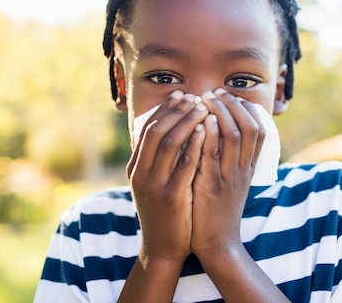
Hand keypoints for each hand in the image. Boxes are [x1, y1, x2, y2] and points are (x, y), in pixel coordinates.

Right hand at [127, 91, 208, 263]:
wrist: (162, 248)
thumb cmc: (163, 212)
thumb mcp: (152, 184)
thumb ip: (156, 160)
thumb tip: (169, 130)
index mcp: (135, 168)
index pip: (147, 129)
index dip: (164, 109)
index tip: (180, 95)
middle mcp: (141, 174)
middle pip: (156, 131)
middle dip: (175, 110)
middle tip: (193, 96)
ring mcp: (154, 185)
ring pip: (168, 143)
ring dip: (186, 121)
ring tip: (202, 106)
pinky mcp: (172, 196)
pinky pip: (184, 164)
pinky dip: (194, 143)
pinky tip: (206, 129)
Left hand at [191, 89, 265, 257]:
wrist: (217, 244)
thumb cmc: (219, 212)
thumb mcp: (231, 183)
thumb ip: (229, 160)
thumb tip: (219, 134)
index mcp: (249, 168)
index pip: (259, 129)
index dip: (246, 109)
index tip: (230, 96)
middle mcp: (243, 169)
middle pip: (249, 127)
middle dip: (233, 105)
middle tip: (215, 92)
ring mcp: (230, 176)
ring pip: (234, 135)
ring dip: (220, 113)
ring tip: (205, 99)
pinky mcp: (212, 185)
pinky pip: (213, 154)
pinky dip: (208, 134)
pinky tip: (199, 120)